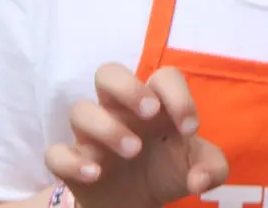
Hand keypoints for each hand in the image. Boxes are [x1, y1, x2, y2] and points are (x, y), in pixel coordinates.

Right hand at [44, 64, 228, 207]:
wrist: (138, 203)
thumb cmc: (169, 171)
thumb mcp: (201, 169)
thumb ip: (213, 169)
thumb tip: (199, 181)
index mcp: (156, 105)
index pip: (163, 76)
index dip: (178, 95)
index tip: (190, 128)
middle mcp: (121, 111)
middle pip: (108, 72)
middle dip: (128, 88)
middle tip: (149, 113)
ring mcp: (93, 135)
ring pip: (80, 110)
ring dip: (107, 128)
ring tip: (133, 151)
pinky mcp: (72, 162)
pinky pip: (55, 152)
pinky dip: (72, 161)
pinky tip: (96, 174)